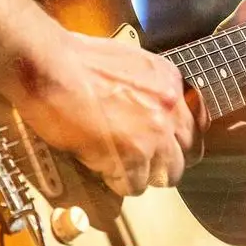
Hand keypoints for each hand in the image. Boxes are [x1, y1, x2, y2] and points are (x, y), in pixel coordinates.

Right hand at [0, 0, 194, 195]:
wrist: (50, 67)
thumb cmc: (76, 60)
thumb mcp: (128, 63)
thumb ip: (147, 89)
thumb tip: (144, 109)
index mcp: (170, 81)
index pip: (195, 123)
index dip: (178, 140)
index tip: (169, 147)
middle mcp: (169, 108)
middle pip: (185, 155)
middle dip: (165, 164)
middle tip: (144, 165)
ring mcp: (154, 134)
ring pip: (164, 175)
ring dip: (142, 176)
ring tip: (119, 168)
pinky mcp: (132, 157)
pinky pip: (135, 185)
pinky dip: (119, 183)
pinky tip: (102, 170)